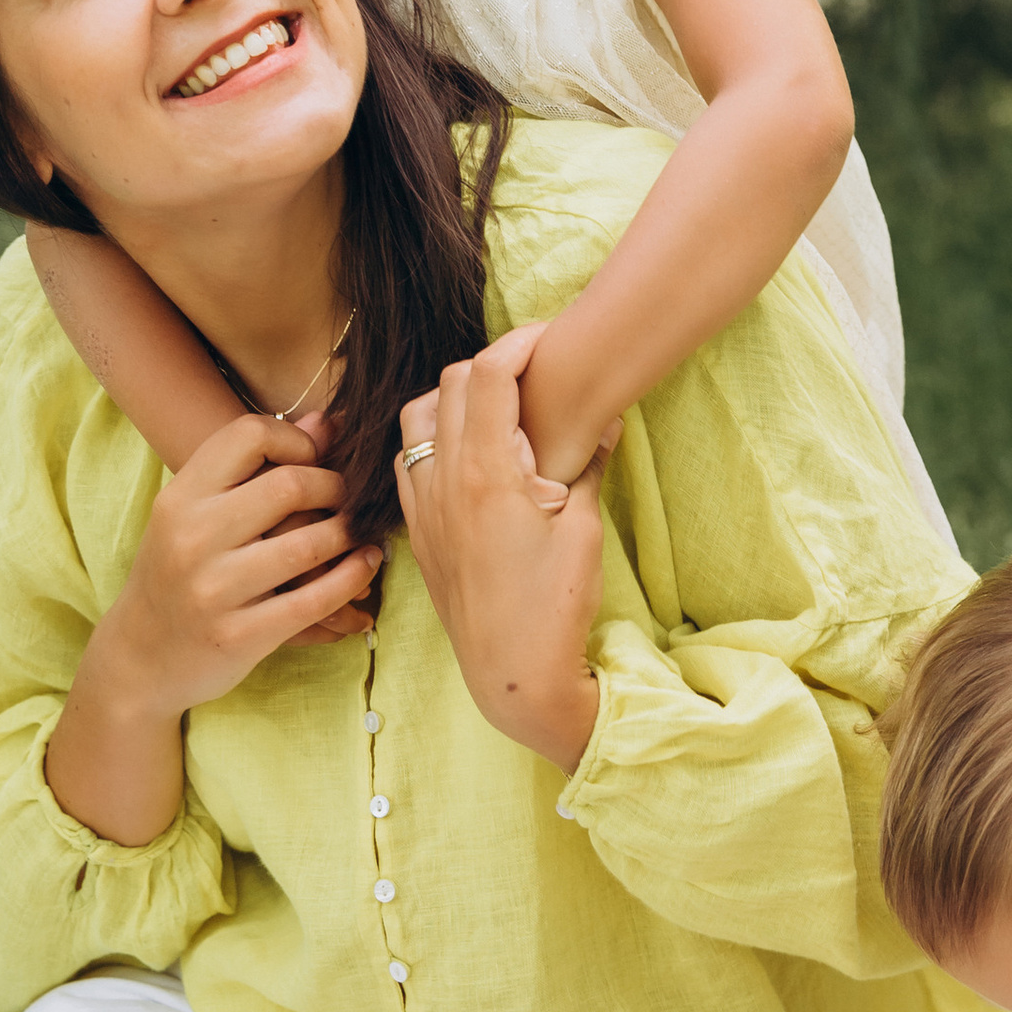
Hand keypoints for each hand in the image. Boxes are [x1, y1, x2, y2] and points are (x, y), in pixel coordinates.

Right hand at [106, 412, 381, 712]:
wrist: (139, 658)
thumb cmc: (176, 575)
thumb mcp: (194, 515)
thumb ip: (254, 468)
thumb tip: (324, 421)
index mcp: (180, 498)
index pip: (249, 435)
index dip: (294, 440)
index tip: (311, 460)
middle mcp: (192, 538)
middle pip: (290, 485)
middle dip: (334, 487)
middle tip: (346, 497)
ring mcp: (214, 590)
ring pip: (311, 543)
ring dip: (350, 534)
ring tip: (362, 531)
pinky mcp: (240, 636)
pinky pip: (316, 600)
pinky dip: (353, 578)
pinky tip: (366, 565)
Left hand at [397, 329, 604, 769]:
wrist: (512, 673)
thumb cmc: (554, 605)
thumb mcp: (582, 527)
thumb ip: (586, 462)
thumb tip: (604, 415)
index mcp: (486, 472)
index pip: (489, 375)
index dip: (520, 343)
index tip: (549, 338)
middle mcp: (442, 480)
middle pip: (451, 382)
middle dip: (493, 364)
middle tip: (534, 376)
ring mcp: (422, 503)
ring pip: (418, 415)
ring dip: (454, 396)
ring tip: (498, 411)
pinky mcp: (416, 528)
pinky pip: (407, 458)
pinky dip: (431, 437)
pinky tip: (466, 453)